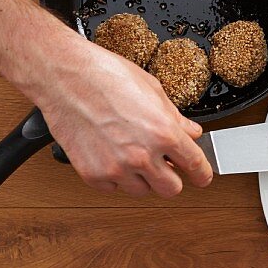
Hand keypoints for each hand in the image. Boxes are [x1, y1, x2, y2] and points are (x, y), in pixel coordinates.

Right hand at [32, 36, 211, 196]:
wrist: (65, 76)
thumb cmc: (106, 76)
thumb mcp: (153, 90)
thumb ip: (175, 118)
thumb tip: (191, 132)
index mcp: (163, 132)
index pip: (195, 165)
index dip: (203, 174)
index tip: (203, 177)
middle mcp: (142, 155)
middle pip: (172, 189)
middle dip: (173, 178)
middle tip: (167, 166)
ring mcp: (116, 168)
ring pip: (142, 191)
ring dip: (143, 178)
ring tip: (134, 155)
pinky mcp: (92, 175)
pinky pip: (113, 188)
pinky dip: (116, 177)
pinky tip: (112, 155)